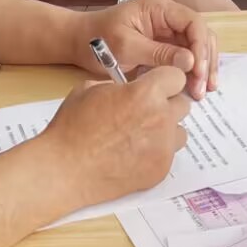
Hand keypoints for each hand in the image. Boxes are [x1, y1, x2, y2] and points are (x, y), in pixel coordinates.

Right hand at [40, 67, 191, 202]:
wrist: (64, 169)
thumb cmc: (72, 128)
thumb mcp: (91, 89)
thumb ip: (119, 85)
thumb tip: (129, 89)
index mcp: (146, 93)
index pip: (177, 76)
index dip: (164, 80)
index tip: (155, 86)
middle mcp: (161, 118)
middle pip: (182, 104)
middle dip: (166, 105)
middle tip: (144, 112)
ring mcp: (164, 147)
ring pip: (179, 132)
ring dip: (166, 131)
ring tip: (139, 135)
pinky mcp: (161, 170)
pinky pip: (168, 155)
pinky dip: (155, 153)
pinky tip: (132, 155)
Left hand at [78, 0, 218, 98]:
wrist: (78, 42)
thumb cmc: (97, 39)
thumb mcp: (126, 46)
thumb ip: (158, 53)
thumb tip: (190, 61)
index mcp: (159, 8)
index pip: (193, 23)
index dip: (200, 47)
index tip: (198, 72)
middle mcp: (168, 16)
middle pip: (200, 35)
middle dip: (205, 61)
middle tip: (204, 88)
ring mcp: (168, 31)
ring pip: (197, 47)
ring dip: (202, 69)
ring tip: (203, 92)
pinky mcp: (164, 46)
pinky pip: (185, 57)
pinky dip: (191, 73)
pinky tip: (194, 88)